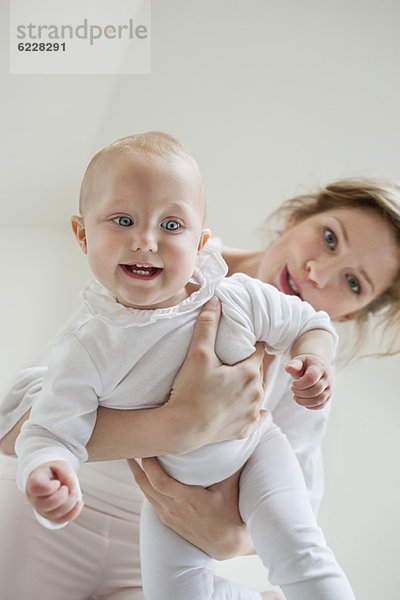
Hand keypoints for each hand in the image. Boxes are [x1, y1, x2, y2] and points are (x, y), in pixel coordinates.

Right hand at [25, 460, 82, 523]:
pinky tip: (79, 503)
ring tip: (73, 493)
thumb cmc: (53, 471)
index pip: (37, 488)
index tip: (57, 482)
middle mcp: (34, 498)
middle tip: (66, 488)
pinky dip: (73, 513)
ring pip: (54, 514)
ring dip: (70, 504)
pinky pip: (60, 520)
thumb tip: (70, 488)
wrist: (48, 478)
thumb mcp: (60, 465)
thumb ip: (66, 472)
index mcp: (33, 482)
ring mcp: (41, 509)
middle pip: (45, 505)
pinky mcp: (49, 516)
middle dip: (62, 497)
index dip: (50, 487)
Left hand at [128, 457, 254, 559]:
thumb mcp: (231, 488)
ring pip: (145, 493)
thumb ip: (231, 464)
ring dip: (137, 474)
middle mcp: (175, 509)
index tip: (149, 447)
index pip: (160, 482)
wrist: (226, 544)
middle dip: (136, 465)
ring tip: (131, 456)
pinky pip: (150, 500)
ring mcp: (169, 516)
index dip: (150, 465)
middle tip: (132, 446)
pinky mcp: (167, 521)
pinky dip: (144, 485)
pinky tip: (143, 475)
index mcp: (189, 500)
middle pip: (146, 485)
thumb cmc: (230, 513)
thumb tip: (232, 440)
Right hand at [166, 296, 266, 451]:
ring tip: (232, 384)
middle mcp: (258, 393)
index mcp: (250, 372)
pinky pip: (257, 418)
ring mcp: (253, 413)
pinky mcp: (247, 429)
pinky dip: (253, 412)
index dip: (249, 344)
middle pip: (257, 371)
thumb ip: (207, 325)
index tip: (240, 343)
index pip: (258, 349)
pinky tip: (249, 410)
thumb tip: (215, 300)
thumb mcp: (197, 354)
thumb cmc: (190, 390)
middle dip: (247, 365)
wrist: (183, 428)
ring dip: (249, 387)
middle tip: (231, 363)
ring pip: (257, 393)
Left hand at [285, 354, 331, 409]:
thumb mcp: (300, 360)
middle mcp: (327, 379)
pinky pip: (320, 405)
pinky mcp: (328, 397)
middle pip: (316, 390)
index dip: (300, 384)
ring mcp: (329, 389)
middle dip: (301, 393)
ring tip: (295, 397)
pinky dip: (309, 406)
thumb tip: (288, 368)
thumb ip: (294, 364)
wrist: (318, 367)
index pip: (311, 378)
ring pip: (319, 400)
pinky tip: (302, 400)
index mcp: (319, 368)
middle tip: (292, 389)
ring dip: (304, 401)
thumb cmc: (306, 364)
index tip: (293, 383)